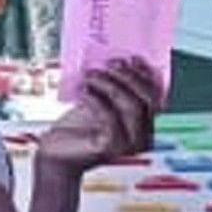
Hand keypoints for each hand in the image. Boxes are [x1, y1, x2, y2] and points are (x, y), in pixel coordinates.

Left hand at [37, 56, 162, 174]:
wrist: (56, 153)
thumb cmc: (76, 128)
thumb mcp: (98, 102)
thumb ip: (111, 88)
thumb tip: (119, 62)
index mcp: (145, 125)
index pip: (155, 97)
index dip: (146, 76)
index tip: (132, 58)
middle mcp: (143, 136)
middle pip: (148, 101)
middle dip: (130, 78)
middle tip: (109, 64)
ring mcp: (129, 144)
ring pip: (131, 107)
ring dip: (110, 85)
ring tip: (90, 75)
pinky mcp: (110, 148)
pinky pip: (110, 118)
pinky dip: (97, 100)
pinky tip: (83, 92)